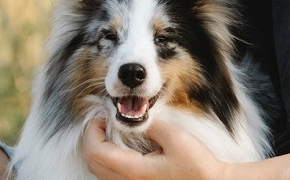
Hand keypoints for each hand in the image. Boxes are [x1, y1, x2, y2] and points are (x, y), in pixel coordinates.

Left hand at [81, 116, 229, 179]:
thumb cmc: (198, 167)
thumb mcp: (175, 138)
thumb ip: (149, 126)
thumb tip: (130, 118)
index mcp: (133, 171)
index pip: (95, 151)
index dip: (92, 129)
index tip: (102, 115)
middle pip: (91, 162)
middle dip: (91, 137)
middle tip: (103, 120)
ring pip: (98, 170)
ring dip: (98, 149)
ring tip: (110, 131)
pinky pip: (109, 176)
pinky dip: (107, 159)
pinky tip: (119, 147)